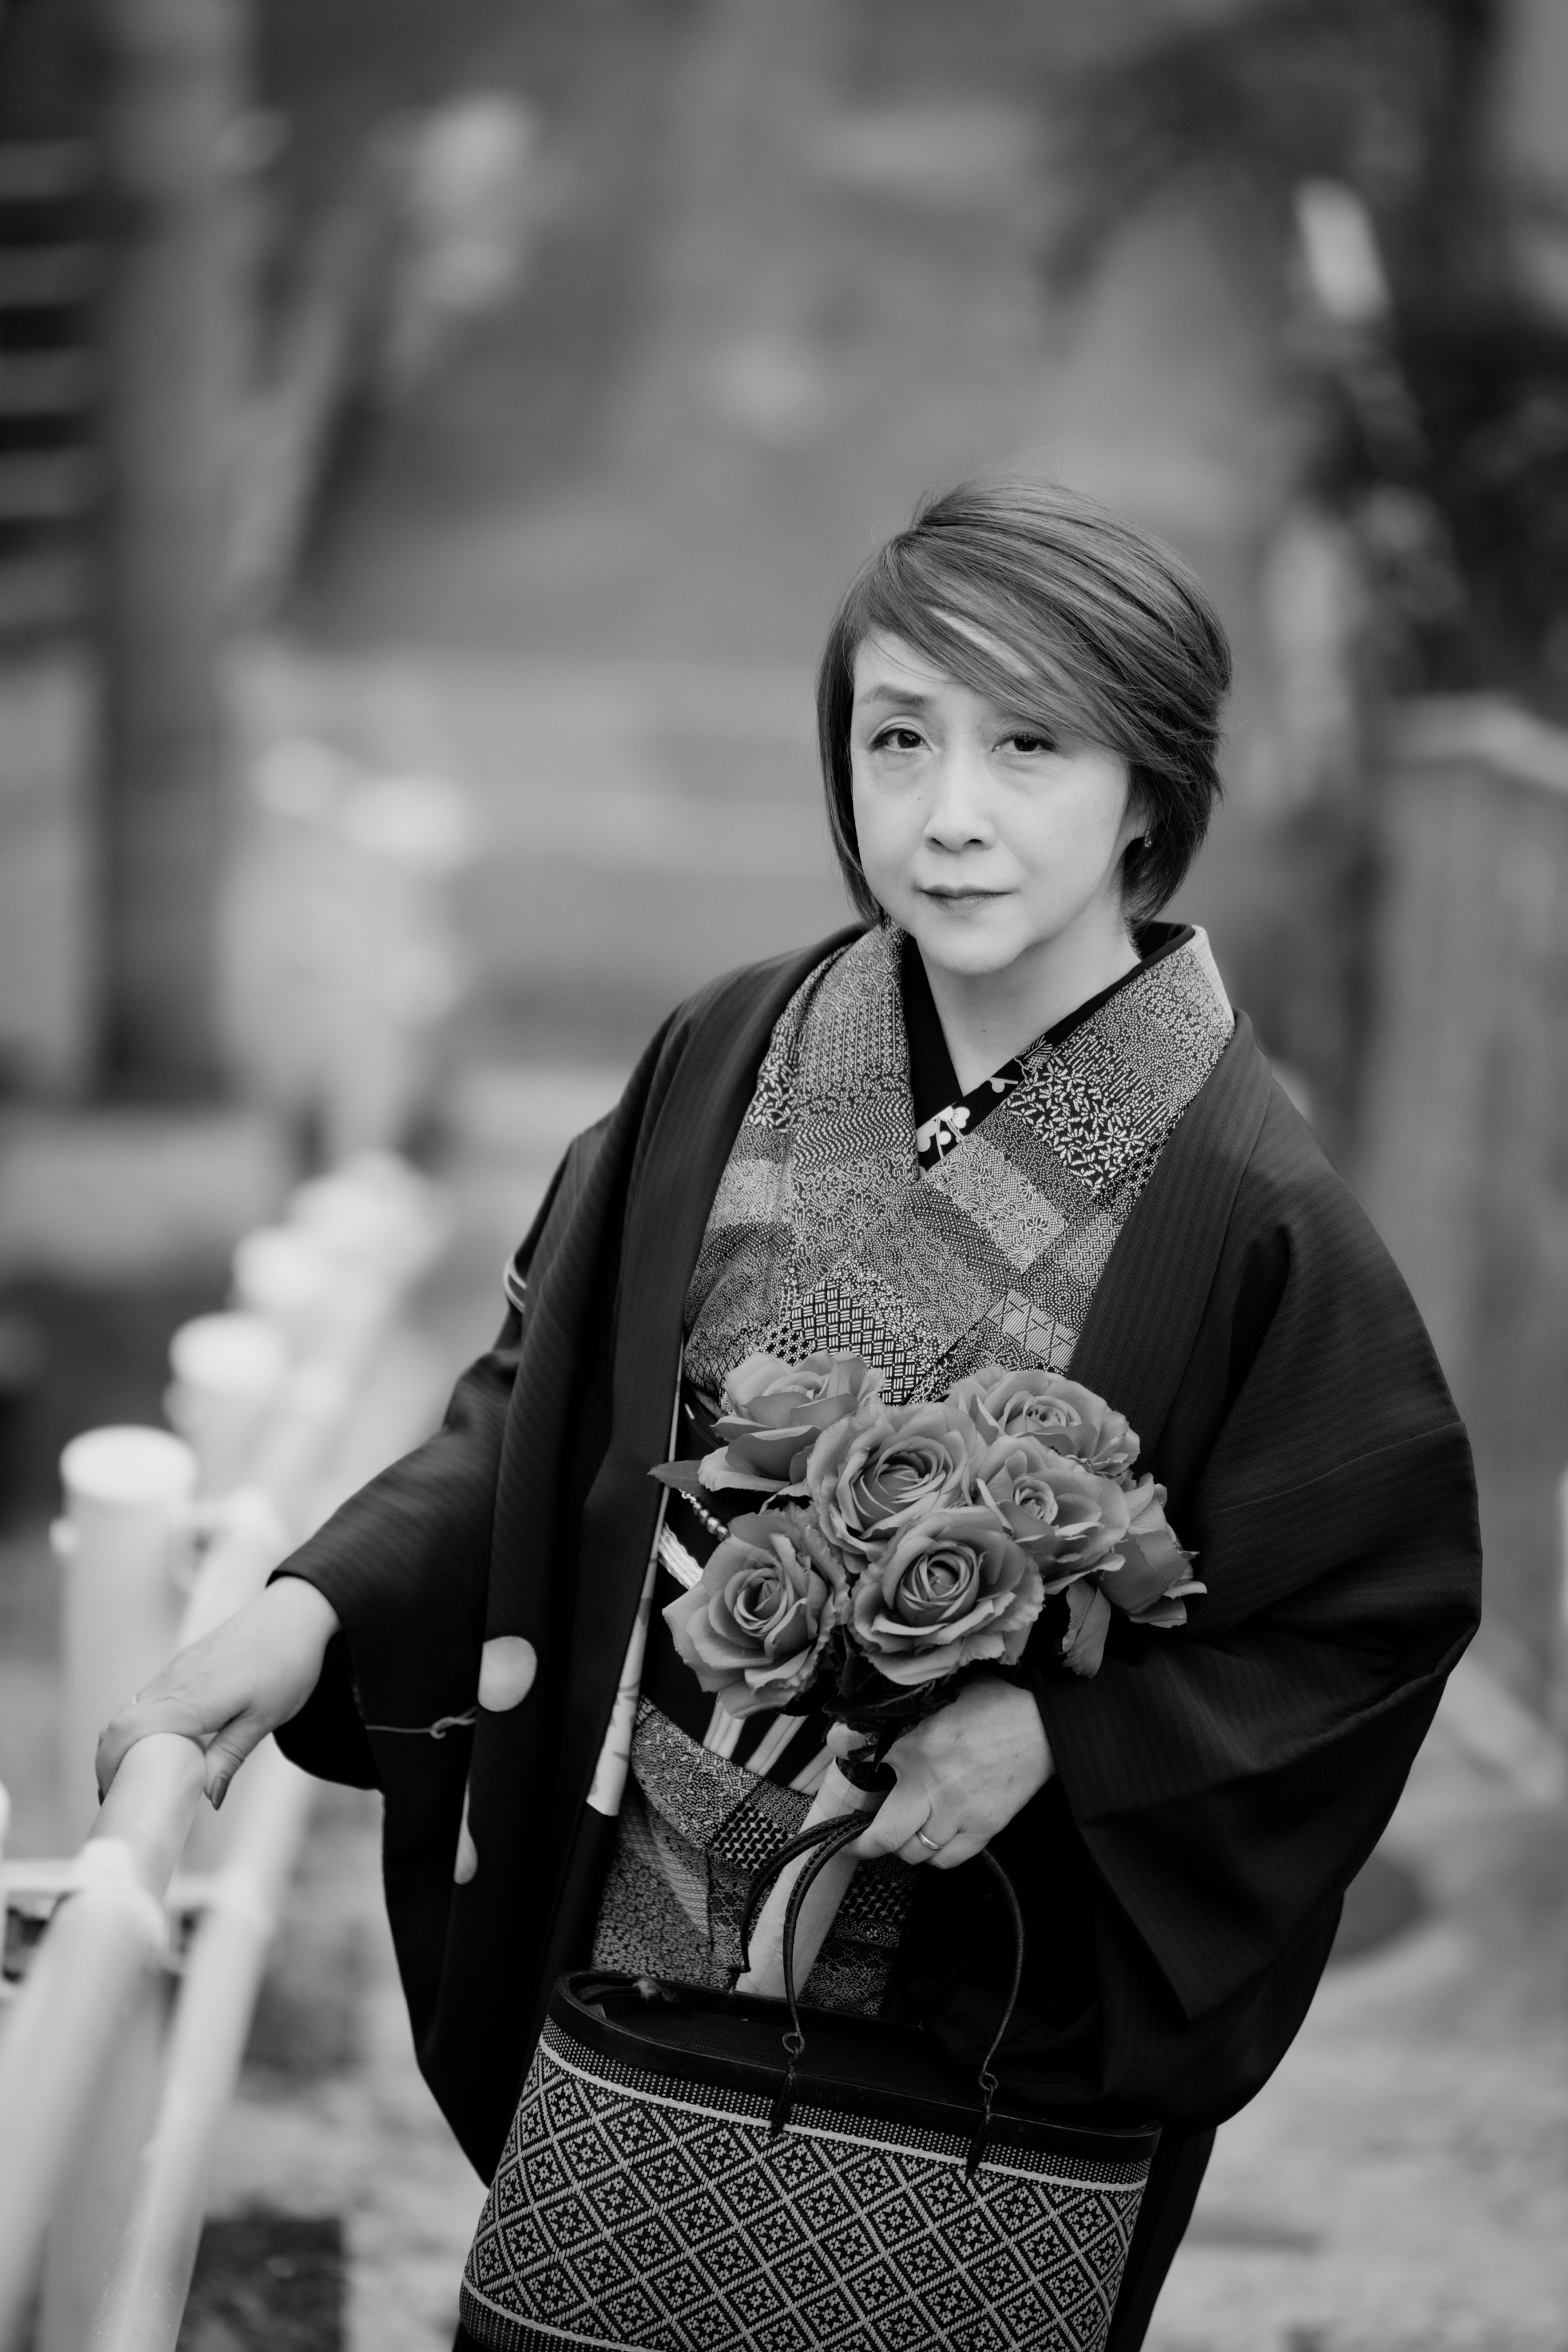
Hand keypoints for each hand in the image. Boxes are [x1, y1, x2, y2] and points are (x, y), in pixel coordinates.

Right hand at [95, 1575, 341, 1810]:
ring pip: (132, 1707)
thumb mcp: (265, 1719)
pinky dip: (144, 1720)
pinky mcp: (184, 1661)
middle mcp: (176, 1680)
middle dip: (111, 1758)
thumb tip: (209, 1797)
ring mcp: (177, 1668)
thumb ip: (230, 1757)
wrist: (295, 1613)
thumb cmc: (286, 1664)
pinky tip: (164, 1738)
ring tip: (142, 1771)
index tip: (115, 1792)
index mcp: (192, 1699)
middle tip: (123, 1790)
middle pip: (119, 1721)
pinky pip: (150, 1694)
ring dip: (126, 1739)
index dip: (108, 1764)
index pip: (126, 1730)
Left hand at [850, 1678, 1052, 1869]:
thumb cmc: (993, 1703)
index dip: (841, 1764)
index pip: (856, 1754)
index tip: (835, 1782)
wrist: (1044, 1723)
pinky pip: (947, 1859)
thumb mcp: (936, 1695)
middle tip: (857, 1841)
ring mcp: (958, 1811)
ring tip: (904, 1831)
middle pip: (883, 1836)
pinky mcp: (984, 1827)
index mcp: (914, 1742)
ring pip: (914, 1852)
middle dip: (864, 1844)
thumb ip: (895, 1714)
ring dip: (904, 1845)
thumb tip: (850, 1730)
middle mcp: (930, 1782)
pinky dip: (935, 1855)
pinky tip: (935, 1837)